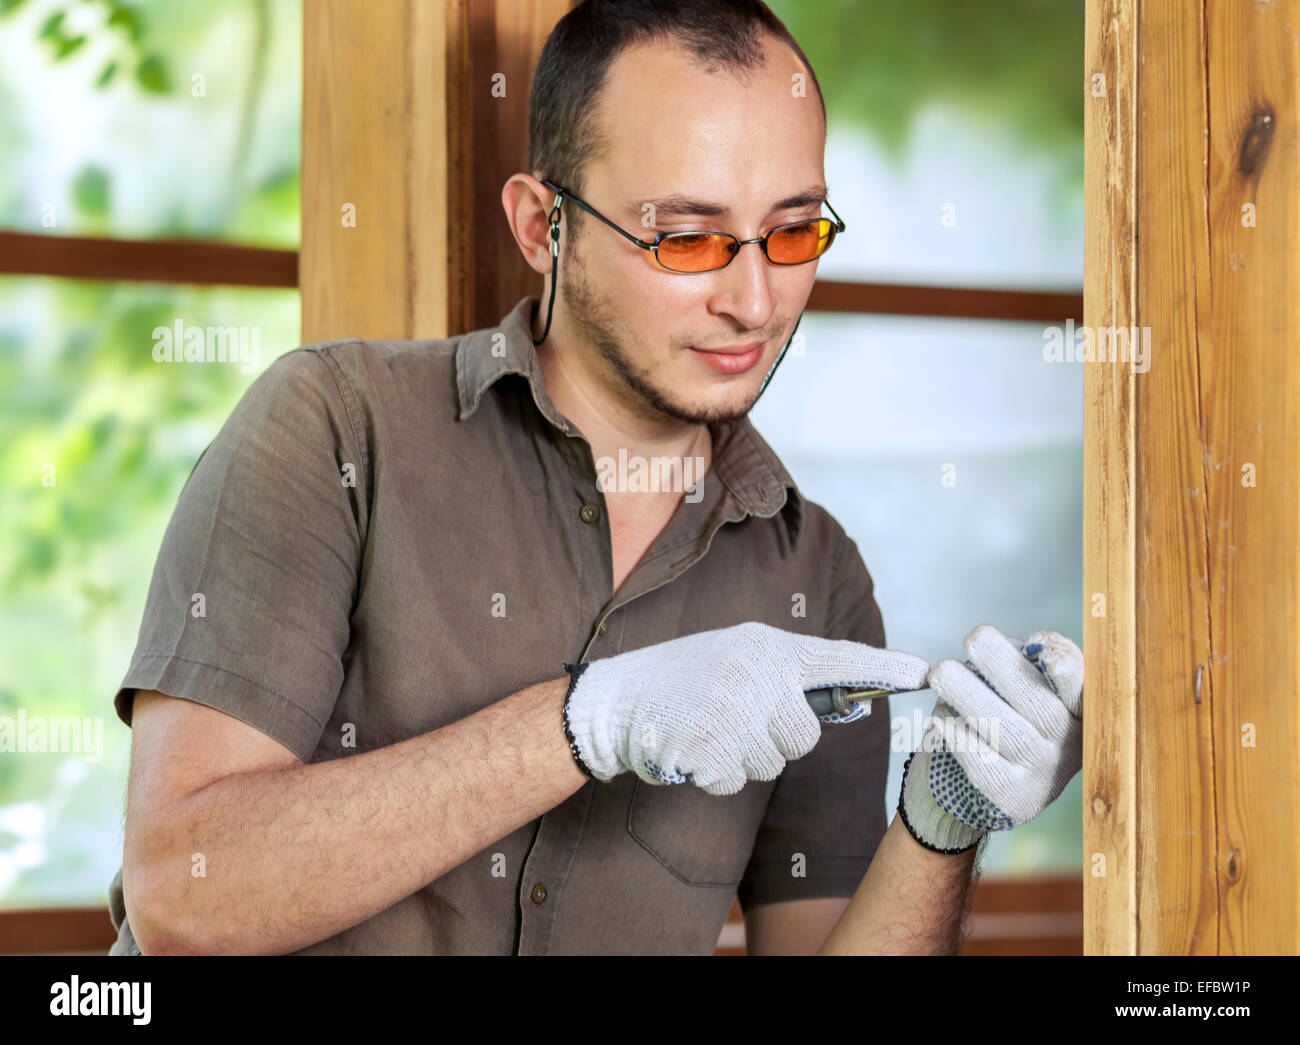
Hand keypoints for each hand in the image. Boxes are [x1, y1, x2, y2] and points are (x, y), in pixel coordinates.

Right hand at [562, 621, 929, 795]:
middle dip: (777, 740)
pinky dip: (715, 775)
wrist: (614, 699)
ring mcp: (730, 706)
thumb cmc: (682, 680)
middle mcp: (753, 671)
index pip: (837, 657)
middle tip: (737, 722)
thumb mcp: (735, 657)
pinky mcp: (707, 743)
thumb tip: (840, 704)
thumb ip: (783, 676)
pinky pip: (736, 780)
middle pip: (804, 733)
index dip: (883, 667)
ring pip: (772, 761)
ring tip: (710, 730)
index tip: (924, 673)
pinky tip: (692, 749)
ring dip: (743, 759)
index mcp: (765, 646)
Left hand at [897, 624, 1083, 852]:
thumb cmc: (1002, 721)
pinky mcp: (1009, 795)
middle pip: (1038, 703)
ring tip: (941, 673)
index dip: (1067, 669)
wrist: (980, 793)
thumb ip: (1025, 665)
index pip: (1082, 689)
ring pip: (1007, 730)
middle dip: (1003, 664)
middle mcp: (1067, 744)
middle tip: (973, 639)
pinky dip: (958, 736)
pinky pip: (981, 761)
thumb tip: (1012, 645)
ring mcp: (1041, 772)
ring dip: (969, 694)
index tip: (1040, 647)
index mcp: (1077, 712)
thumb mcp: (1022, 691)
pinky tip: (940, 719)